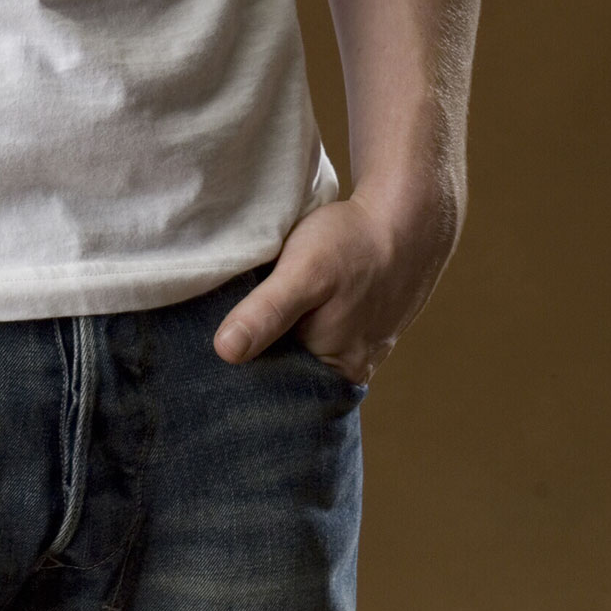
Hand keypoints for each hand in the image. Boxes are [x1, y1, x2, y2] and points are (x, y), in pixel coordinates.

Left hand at [212, 181, 459, 384]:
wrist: (407, 217)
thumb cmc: (354, 243)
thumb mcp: (304, 272)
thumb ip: (266, 312)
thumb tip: (225, 352)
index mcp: (333, 372)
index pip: (271, 393)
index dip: (237, 376)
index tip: (203, 358)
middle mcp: (346, 370)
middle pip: (286, 376)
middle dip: (255, 358)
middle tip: (214, 332)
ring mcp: (355, 349)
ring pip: (300, 354)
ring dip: (275, 338)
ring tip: (243, 316)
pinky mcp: (357, 326)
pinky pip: (316, 336)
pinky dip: (296, 324)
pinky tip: (280, 304)